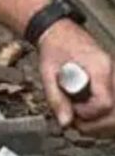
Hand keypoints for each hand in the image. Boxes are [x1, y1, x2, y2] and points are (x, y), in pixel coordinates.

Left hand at [37, 19, 114, 134]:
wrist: (59, 31)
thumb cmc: (54, 46)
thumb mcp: (48, 72)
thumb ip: (55, 98)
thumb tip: (64, 123)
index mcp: (99, 67)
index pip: (105, 103)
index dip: (88, 114)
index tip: (73, 111)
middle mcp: (112, 72)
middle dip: (95, 124)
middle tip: (76, 122)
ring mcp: (114, 76)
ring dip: (101, 123)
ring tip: (81, 118)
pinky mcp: (112, 80)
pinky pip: (114, 105)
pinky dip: (105, 116)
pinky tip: (91, 117)